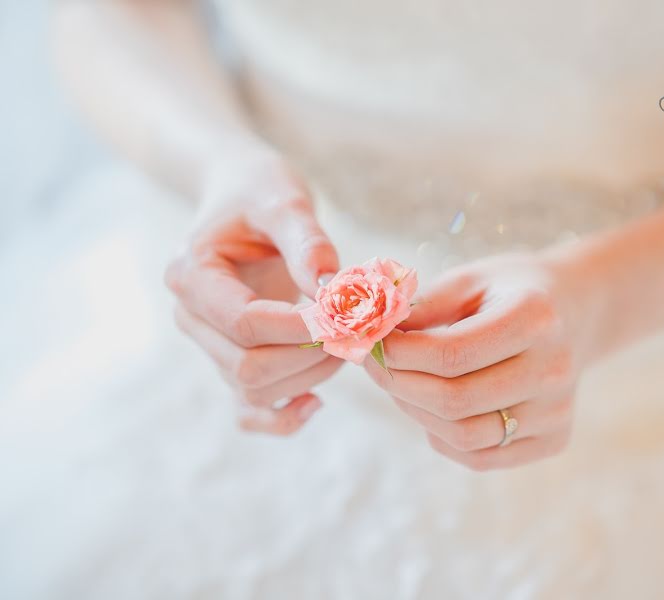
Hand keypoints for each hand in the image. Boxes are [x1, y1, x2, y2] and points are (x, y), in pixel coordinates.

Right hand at [166, 157, 342, 434]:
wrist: (243, 197)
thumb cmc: (261, 192)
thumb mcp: (284, 201)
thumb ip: (307, 242)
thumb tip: (335, 291)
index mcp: (192, 276)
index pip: (245, 323)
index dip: (301, 327)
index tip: (350, 314)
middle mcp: (191, 318)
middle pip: (248, 366)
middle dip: (311, 353)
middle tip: (358, 327)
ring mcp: (209, 346)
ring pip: (256, 390)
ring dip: (311, 375)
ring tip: (348, 339)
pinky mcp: (233, 360)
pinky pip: (250, 412)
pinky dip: (283, 418)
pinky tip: (317, 403)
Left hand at [364, 252, 594, 469]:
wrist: (576, 310)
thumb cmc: (511, 291)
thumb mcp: (470, 280)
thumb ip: (423, 308)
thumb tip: (371, 337)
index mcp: (535, 318)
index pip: (452, 354)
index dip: (399, 355)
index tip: (370, 343)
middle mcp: (553, 369)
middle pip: (455, 401)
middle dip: (398, 385)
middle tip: (373, 366)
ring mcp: (557, 411)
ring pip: (464, 435)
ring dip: (416, 412)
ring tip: (401, 385)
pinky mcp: (554, 439)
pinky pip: (480, 457)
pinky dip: (443, 437)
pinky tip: (433, 408)